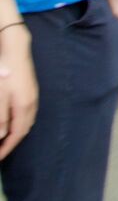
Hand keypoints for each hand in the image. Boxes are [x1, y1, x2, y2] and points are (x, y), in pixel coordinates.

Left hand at [0, 26, 36, 158]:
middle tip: (0, 151)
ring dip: (15, 132)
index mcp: (24, 108)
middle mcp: (32, 104)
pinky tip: (11, 120)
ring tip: (4, 139)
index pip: (17, 134)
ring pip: (26, 120)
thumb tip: (1, 136)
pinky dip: (18, 122)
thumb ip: (0, 119)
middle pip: (24, 129)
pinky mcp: (29, 89)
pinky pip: (25, 112)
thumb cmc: (4, 74)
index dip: (7, 148)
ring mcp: (32, 95)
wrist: (14, 49)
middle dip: (12, 142)